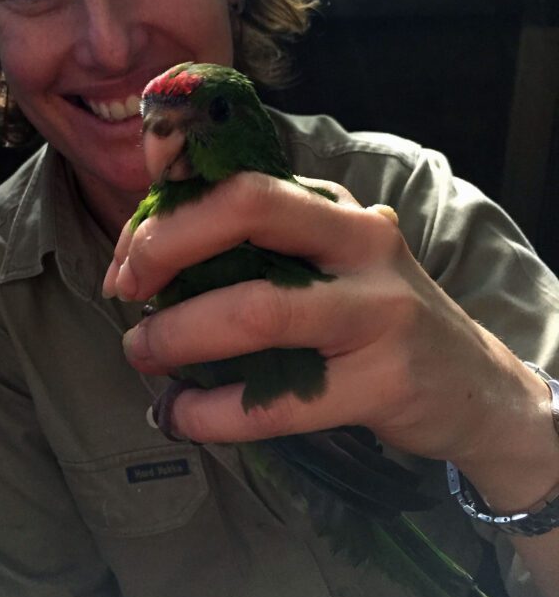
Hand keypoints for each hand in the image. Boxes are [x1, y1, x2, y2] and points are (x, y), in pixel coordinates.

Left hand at [105, 172, 554, 501]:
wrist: (472, 384)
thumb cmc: (372, 315)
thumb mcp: (325, 258)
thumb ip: (254, 237)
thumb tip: (153, 205)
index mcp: (334, 206)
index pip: (237, 179)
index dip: (165, 211)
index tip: (126, 257)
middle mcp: (360, 241)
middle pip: (247, 209)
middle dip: (164, 245)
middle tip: (124, 290)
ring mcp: (377, 310)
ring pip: (255, 309)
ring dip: (177, 335)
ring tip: (141, 354)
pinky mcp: (383, 381)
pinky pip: (277, 401)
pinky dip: (211, 413)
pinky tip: (180, 416)